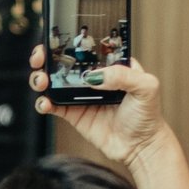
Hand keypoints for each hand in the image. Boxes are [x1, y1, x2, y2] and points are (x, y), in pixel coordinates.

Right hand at [28, 46, 174, 169]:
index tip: (57, 41)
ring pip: (53, 81)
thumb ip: (124, 76)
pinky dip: (43, 103)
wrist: (139, 147)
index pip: (87, 47)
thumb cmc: (147, 116)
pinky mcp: (72, 113)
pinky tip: (45, 103)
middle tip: (41, 58)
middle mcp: (93, 78)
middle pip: (63, 61)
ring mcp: (80, 95)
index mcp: (110, 65)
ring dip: (41, 78)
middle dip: (46, 56)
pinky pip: (52, 105)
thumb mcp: (146, 88)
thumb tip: (94, 76)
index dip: (69, 42)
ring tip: (41, 82)